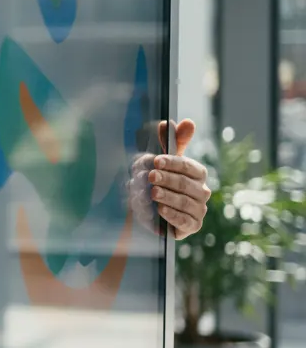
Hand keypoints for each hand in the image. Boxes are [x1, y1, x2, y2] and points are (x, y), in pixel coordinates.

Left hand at [148, 119, 210, 239]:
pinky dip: (173, 215)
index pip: (189, 167)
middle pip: (187, 184)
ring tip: (153, 193)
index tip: (156, 160)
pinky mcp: (192, 226)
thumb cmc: (157, 181)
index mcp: (197, 174)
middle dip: (167, 179)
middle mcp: (202, 191)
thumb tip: (187, 122)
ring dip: (169, 197)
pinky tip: (160, 210)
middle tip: (150, 177)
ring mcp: (198, 210)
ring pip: (186, 202)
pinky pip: (185, 221)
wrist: (146, 210)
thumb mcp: (160, 162)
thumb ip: (172, 142)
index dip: (173, 163)